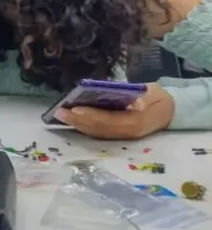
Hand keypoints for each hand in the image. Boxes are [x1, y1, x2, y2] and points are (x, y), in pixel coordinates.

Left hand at [57, 83, 174, 139]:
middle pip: (99, 129)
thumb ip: (142, 97)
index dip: (92, 115)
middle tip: (59, 112)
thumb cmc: (157, 97)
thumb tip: (134, 104)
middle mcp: (128, 132)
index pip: (110, 120)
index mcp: (137, 122)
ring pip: (97, 133)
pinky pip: (99, 133)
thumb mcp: (152, 93)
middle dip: (78, 121)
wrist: (169, 111)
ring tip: (60, 116)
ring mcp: (123, 136)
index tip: (75, 109)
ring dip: (77, 125)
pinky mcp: (118, 135)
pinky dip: (84, 127)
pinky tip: (71, 120)